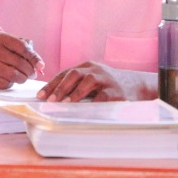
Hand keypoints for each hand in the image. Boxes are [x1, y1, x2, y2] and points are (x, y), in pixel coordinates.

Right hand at [0, 33, 42, 88]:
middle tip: (33, 73)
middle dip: (30, 70)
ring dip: (22, 79)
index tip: (41, 65)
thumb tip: (33, 50)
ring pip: (14, 76)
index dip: (34, 57)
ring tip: (23, 77)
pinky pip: (4, 84)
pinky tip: (9, 80)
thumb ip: (15, 42)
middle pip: (20, 63)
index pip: (22, 48)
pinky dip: (11, 84)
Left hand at [37, 61, 153, 101]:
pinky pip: (103, 96)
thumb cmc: (108, 85)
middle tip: (50, 101)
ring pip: (88, 81)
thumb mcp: (92, 80)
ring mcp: (106, 79)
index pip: (65, 73)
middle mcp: (95, 70)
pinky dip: (93, 103)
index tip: (41, 96)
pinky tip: (84, 111)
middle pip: (74, 73)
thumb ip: (76, 85)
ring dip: (75, 93)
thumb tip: (53, 98)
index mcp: (87, 66)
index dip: (52, 84)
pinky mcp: (116, 91)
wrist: (136, 85)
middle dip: (60, 87)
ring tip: (65, 104)